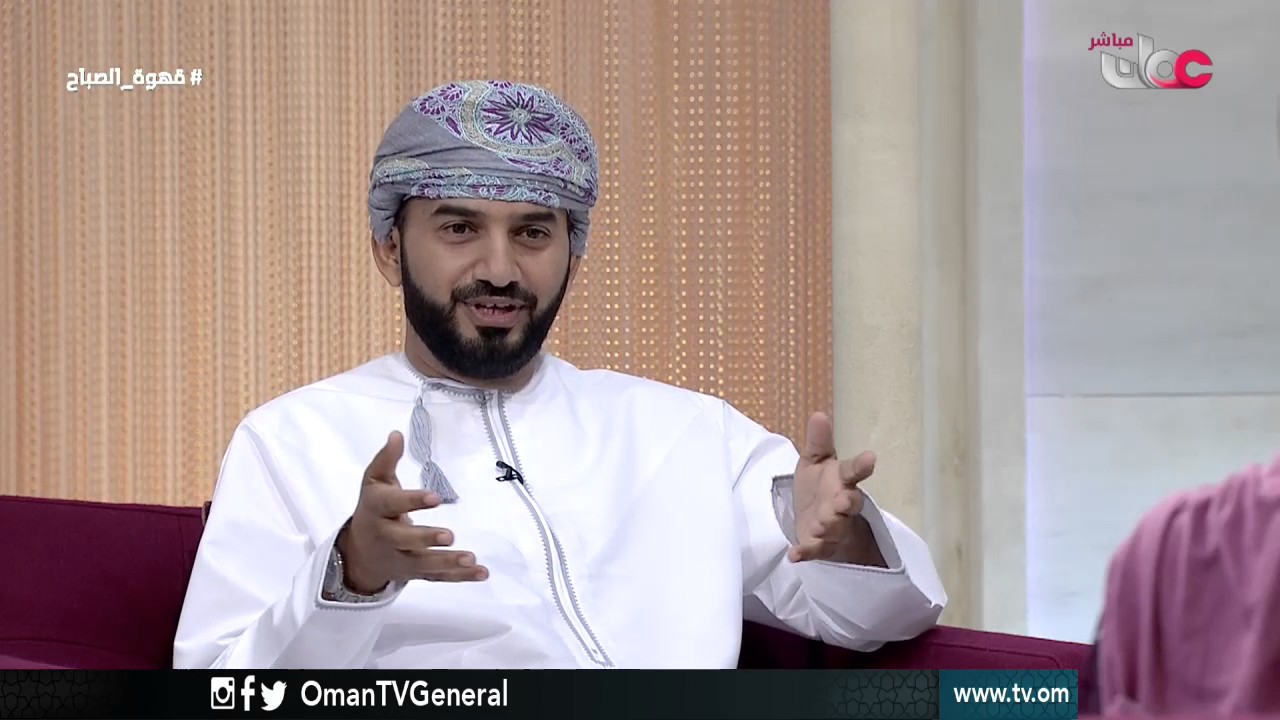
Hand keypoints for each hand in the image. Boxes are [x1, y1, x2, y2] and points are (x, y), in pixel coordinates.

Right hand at [337, 431, 488, 592]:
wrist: (359, 552)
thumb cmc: (374, 509)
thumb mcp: (374, 482)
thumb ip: (386, 460)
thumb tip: (397, 434)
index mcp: (377, 510)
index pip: (392, 505)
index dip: (412, 501)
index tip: (434, 497)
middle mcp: (387, 537)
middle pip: (405, 540)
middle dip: (426, 539)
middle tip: (449, 536)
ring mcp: (401, 558)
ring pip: (423, 564)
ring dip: (447, 563)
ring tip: (470, 559)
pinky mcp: (415, 573)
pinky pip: (438, 577)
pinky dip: (459, 577)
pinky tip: (481, 572)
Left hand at [788, 412, 885, 566]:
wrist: (815, 523)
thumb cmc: (820, 489)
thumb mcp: (815, 462)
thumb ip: (818, 442)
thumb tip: (818, 414)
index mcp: (842, 481)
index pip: (854, 471)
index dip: (862, 465)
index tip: (870, 458)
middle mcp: (842, 505)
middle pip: (849, 504)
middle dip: (846, 503)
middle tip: (842, 502)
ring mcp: (833, 528)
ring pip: (835, 529)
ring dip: (828, 527)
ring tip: (819, 525)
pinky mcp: (820, 547)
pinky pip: (815, 551)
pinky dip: (805, 553)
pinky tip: (794, 555)